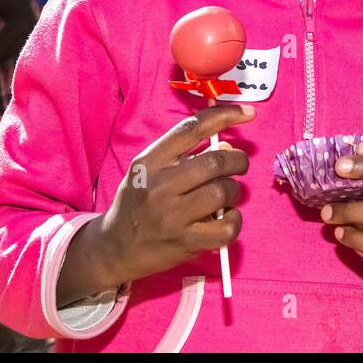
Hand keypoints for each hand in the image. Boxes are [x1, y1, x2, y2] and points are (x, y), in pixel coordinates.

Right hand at [57, 104, 253, 304]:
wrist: (114, 249)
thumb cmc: (138, 204)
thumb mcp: (150, 171)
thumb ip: (186, 155)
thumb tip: (229, 148)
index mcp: (149, 162)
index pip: (191, 129)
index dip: (225, 116)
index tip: (248, 112)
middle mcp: (159, 186)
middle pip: (216, 161)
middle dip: (237, 160)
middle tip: (238, 165)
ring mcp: (172, 216)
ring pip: (224, 192)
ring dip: (234, 191)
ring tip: (226, 194)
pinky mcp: (185, 242)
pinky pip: (227, 227)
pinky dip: (235, 220)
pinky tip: (226, 218)